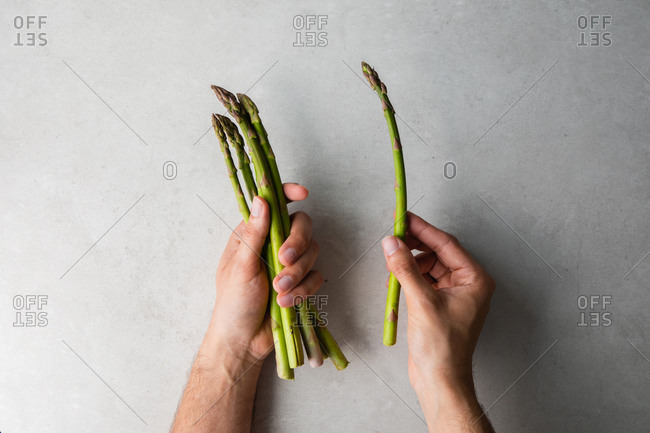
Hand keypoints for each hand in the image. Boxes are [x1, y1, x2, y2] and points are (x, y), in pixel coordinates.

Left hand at [209, 183, 322, 366]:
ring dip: (297, 273)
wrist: (243, 341)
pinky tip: (286, 302)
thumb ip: (254, 233)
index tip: (303, 193)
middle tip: (285, 260)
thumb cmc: (233, 303)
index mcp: (253, 235)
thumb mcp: (240, 266)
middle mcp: (273, 245)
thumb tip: (261, 199)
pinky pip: (316, 277)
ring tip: (279, 290)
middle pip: (302, 226)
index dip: (288, 194)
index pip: (274, 205)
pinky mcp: (302, 284)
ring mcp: (289, 265)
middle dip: (297, 243)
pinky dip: (304, 289)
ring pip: (312, 252)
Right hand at [381, 212, 494, 387]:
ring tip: (390, 265)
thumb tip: (391, 242)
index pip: (446, 244)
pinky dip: (409, 279)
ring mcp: (454, 295)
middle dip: (413, 246)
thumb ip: (404, 268)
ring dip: (409, 264)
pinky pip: (423, 281)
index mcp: (474, 279)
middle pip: (437, 253)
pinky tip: (395, 281)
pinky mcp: (440, 304)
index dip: (423, 229)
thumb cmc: (442, 346)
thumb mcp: (421, 301)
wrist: (440, 379)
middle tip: (392, 237)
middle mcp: (468, 284)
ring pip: (428, 267)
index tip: (404, 217)